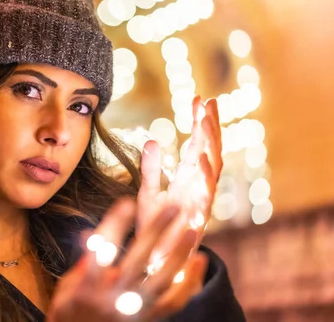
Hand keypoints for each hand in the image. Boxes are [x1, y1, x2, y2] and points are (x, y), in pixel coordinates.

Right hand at [46, 199, 208, 321]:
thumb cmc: (69, 315)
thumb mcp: (66, 290)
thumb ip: (82, 263)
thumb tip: (91, 235)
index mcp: (86, 287)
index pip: (102, 249)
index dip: (115, 224)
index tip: (127, 202)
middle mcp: (111, 298)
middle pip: (138, 260)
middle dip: (155, 230)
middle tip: (172, 206)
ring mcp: (131, 311)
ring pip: (161, 281)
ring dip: (178, 254)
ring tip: (190, 230)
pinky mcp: (146, 319)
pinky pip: (173, 302)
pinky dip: (188, 282)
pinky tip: (199, 260)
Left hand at [137, 96, 221, 269]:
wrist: (155, 262)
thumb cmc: (154, 227)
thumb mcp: (147, 193)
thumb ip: (151, 169)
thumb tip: (152, 140)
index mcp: (187, 177)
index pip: (197, 144)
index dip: (199, 122)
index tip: (198, 98)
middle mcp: (197, 185)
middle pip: (209, 149)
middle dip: (209, 125)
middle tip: (208, 101)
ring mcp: (200, 199)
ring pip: (213, 167)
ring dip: (210, 143)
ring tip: (206, 120)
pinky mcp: (198, 216)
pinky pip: (206, 193)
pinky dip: (206, 175)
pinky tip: (203, 156)